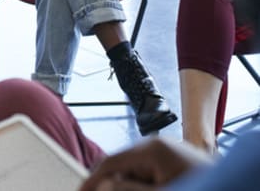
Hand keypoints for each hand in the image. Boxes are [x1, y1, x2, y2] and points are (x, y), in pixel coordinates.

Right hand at [79, 138, 212, 190]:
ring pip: (135, 174)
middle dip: (114, 186)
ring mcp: (167, 153)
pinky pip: (149, 175)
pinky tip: (146, 190)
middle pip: (122, 168)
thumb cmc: (203, 188)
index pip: (110, 162)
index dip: (92, 180)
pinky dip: (146, 186)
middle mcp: (157, 145)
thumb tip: (101, 186)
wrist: (239, 187)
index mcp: (151, 148)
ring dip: (131, 187)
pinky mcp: (174, 163)